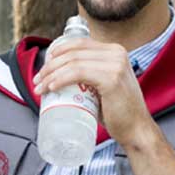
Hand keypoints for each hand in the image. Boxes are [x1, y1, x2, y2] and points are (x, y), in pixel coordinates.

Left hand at [32, 37, 154, 146]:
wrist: (137, 130)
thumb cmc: (118, 113)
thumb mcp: (105, 85)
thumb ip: (91, 76)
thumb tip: (61, 76)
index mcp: (115, 51)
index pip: (79, 43)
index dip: (57, 52)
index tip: (44, 68)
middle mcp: (116, 53)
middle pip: (73, 52)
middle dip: (50, 65)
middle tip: (37, 81)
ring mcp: (115, 65)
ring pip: (72, 62)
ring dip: (50, 74)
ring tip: (40, 88)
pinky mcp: (111, 79)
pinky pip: (78, 73)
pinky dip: (61, 79)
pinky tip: (51, 87)